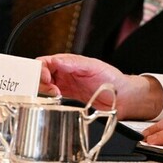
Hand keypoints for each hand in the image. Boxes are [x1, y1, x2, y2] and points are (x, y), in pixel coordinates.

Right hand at [37, 53, 162, 119]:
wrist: (123, 97)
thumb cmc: (112, 78)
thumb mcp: (94, 67)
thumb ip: (74, 63)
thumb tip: (56, 60)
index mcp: (68, 62)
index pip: (45, 62)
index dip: (40, 69)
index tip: (45, 78)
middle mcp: (64, 73)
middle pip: (40, 75)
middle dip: (39, 82)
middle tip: (51, 90)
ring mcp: (64, 85)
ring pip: (43, 87)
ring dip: (44, 92)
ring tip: (56, 95)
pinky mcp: (67, 98)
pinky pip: (50, 98)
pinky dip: (48, 100)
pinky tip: (56, 101)